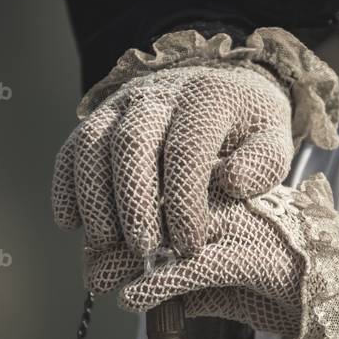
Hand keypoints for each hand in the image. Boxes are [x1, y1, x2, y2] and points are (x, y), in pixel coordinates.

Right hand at [52, 33, 295, 290]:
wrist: (220, 86)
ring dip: (95, 198)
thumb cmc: (248, 127)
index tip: (189, 246)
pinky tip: (70, 224)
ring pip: (93, 144)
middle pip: (132, 143)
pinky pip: (71, 149)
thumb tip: (231, 182)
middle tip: (144, 251)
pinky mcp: (97, 119)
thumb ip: (263, 163)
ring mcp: (121, 105)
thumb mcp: (273, 139)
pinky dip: (65, 186)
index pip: (187, 149)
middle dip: (135, 203)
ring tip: (107, 246)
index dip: (184, 202)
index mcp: (207, 98)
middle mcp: (158, 95)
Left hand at [118, 174, 338, 338]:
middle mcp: (227, 194)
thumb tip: (135, 287)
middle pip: (149, 207)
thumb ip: (188, 275)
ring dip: (122, 262)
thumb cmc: (288, 275)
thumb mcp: (230, 269)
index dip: (123, 214)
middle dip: (113, 238)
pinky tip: (132, 297)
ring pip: (159, 235)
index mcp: (225, 181)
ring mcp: (235, 222)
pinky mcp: (244, 255)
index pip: (158, 186)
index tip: (97, 239)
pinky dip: (152, 286)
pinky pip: (184, 270)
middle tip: (92, 264)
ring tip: (101, 279)